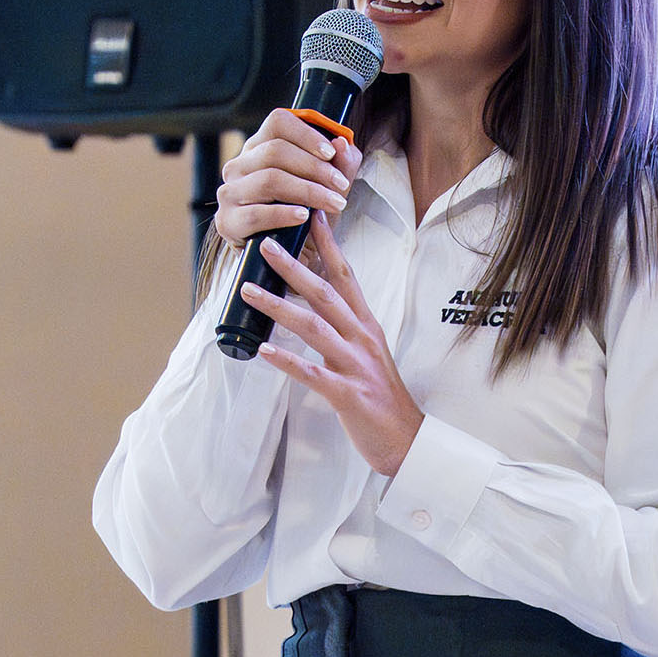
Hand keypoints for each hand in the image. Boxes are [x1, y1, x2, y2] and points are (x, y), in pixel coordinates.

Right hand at [215, 109, 362, 256]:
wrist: (287, 259)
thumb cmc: (307, 217)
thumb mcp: (329, 188)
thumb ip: (340, 165)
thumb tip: (343, 143)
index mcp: (260, 148)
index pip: (278, 122)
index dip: (306, 134)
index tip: (331, 153)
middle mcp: (239, 165)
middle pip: (275, 151)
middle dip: (314, 167)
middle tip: (340, 185)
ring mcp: (230, 193)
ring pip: (269, 179)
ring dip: (307, 191)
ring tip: (333, 203)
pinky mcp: (227, 221)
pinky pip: (257, 213)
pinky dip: (284, 214)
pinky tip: (304, 216)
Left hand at [243, 213, 422, 476]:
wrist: (408, 440)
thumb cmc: (382, 396)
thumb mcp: (367, 352)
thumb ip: (344, 329)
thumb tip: (313, 308)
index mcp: (366, 325)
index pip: (345, 276)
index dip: (329, 246)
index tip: (313, 216)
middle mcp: (361, 338)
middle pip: (325, 294)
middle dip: (294, 267)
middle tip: (268, 245)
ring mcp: (355, 365)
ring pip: (314, 327)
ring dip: (279, 306)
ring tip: (249, 291)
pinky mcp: (348, 394)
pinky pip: (313, 374)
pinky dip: (287, 361)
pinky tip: (264, 352)